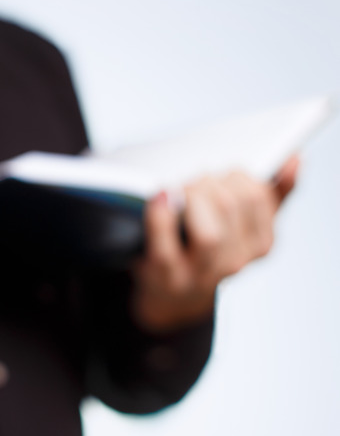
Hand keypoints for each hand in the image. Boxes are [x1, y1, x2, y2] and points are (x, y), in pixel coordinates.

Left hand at [132, 156, 298, 332]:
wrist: (172, 295)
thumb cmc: (205, 249)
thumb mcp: (241, 223)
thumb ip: (270, 193)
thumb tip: (294, 159)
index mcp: (260, 244)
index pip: (258, 198)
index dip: (235, 177)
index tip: (222, 174)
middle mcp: (235, 262)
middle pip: (230, 209)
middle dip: (208, 184)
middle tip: (194, 181)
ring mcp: (201, 274)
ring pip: (208, 234)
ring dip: (188, 199)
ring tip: (178, 190)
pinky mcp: (168, 277)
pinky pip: (166, 248)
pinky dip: (160, 217)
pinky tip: (160, 197)